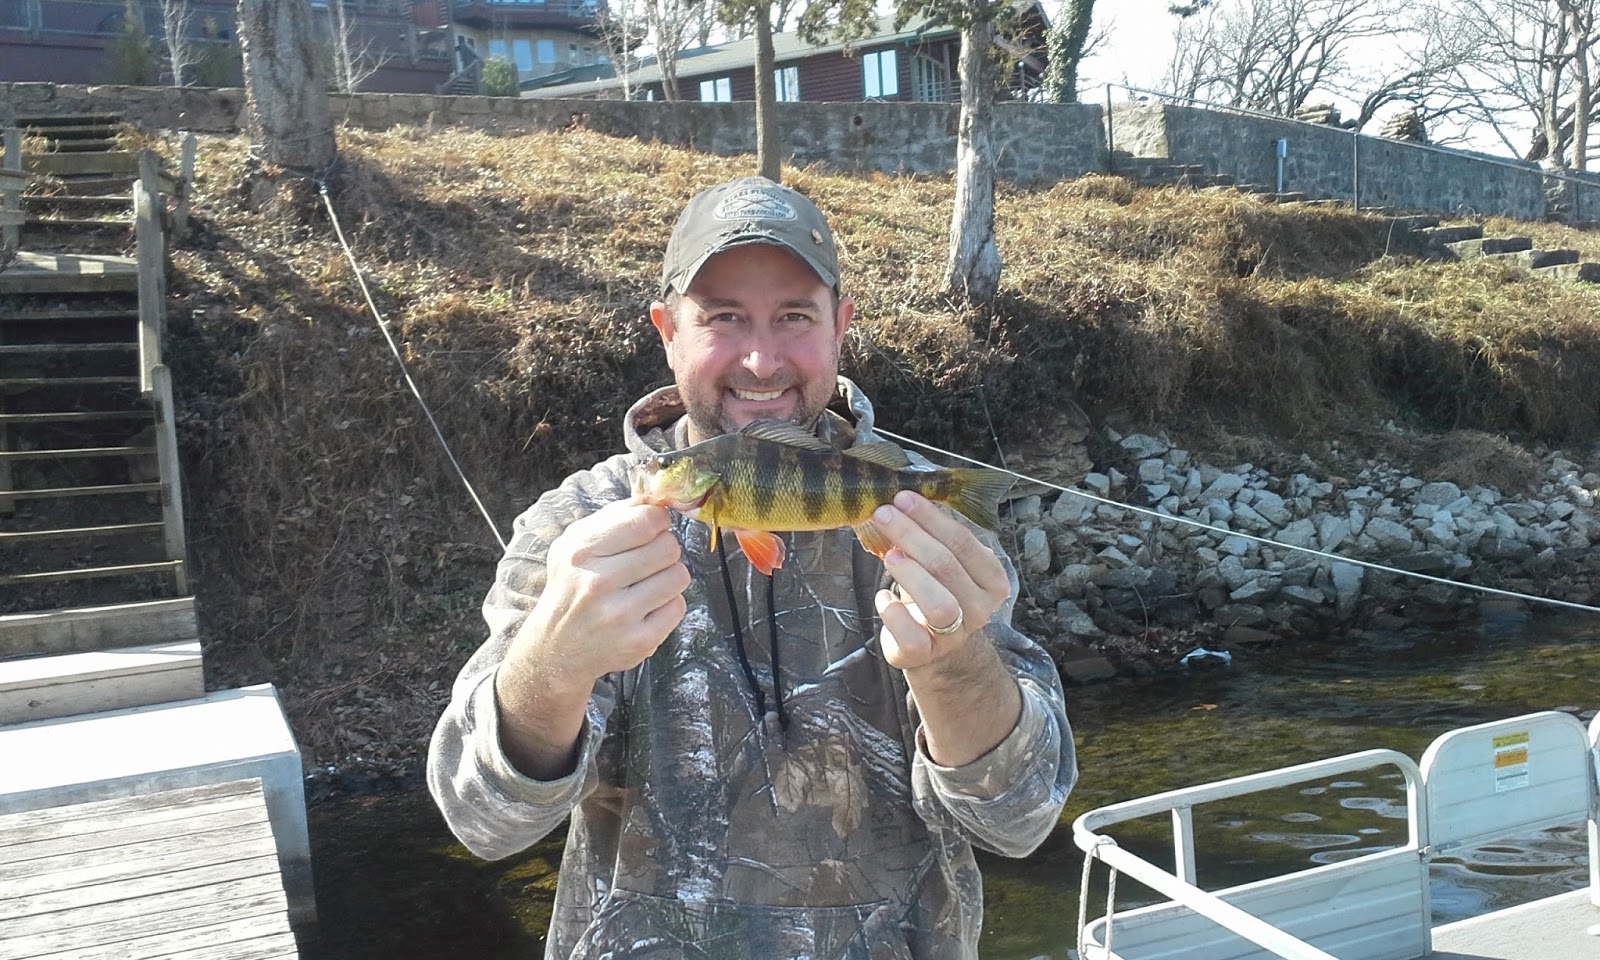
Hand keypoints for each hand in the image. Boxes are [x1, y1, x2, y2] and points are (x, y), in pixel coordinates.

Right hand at [509, 497, 689, 686]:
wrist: (556, 648)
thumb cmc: (571, 587)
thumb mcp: (577, 544)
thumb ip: (616, 515)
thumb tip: (655, 495)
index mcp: (582, 552)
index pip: (646, 521)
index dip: (658, 520)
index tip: (654, 526)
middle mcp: (599, 582)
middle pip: (668, 546)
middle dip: (663, 548)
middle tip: (647, 559)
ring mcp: (620, 615)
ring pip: (679, 575)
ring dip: (668, 576)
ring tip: (646, 584)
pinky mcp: (639, 641)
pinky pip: (678, 606)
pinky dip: (667, 604)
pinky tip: (645, 608)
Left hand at [870, 490, 1010, 675]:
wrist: (932, 642)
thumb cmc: (937, 590)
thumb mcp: (947, 562)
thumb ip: (936, 536)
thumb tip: (903, 500)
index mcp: (992, 580)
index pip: (963, 542)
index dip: (931, 517)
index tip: (903, 497)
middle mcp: (980, 609)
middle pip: (946, 566)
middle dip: (911, 534)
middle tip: (883, 513)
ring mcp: (955, 635)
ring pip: (939, 603)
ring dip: (910, 573)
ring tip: (888, 554)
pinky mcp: (924, 654)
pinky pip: (911, 635)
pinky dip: (893, 613)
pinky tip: (883, 597)